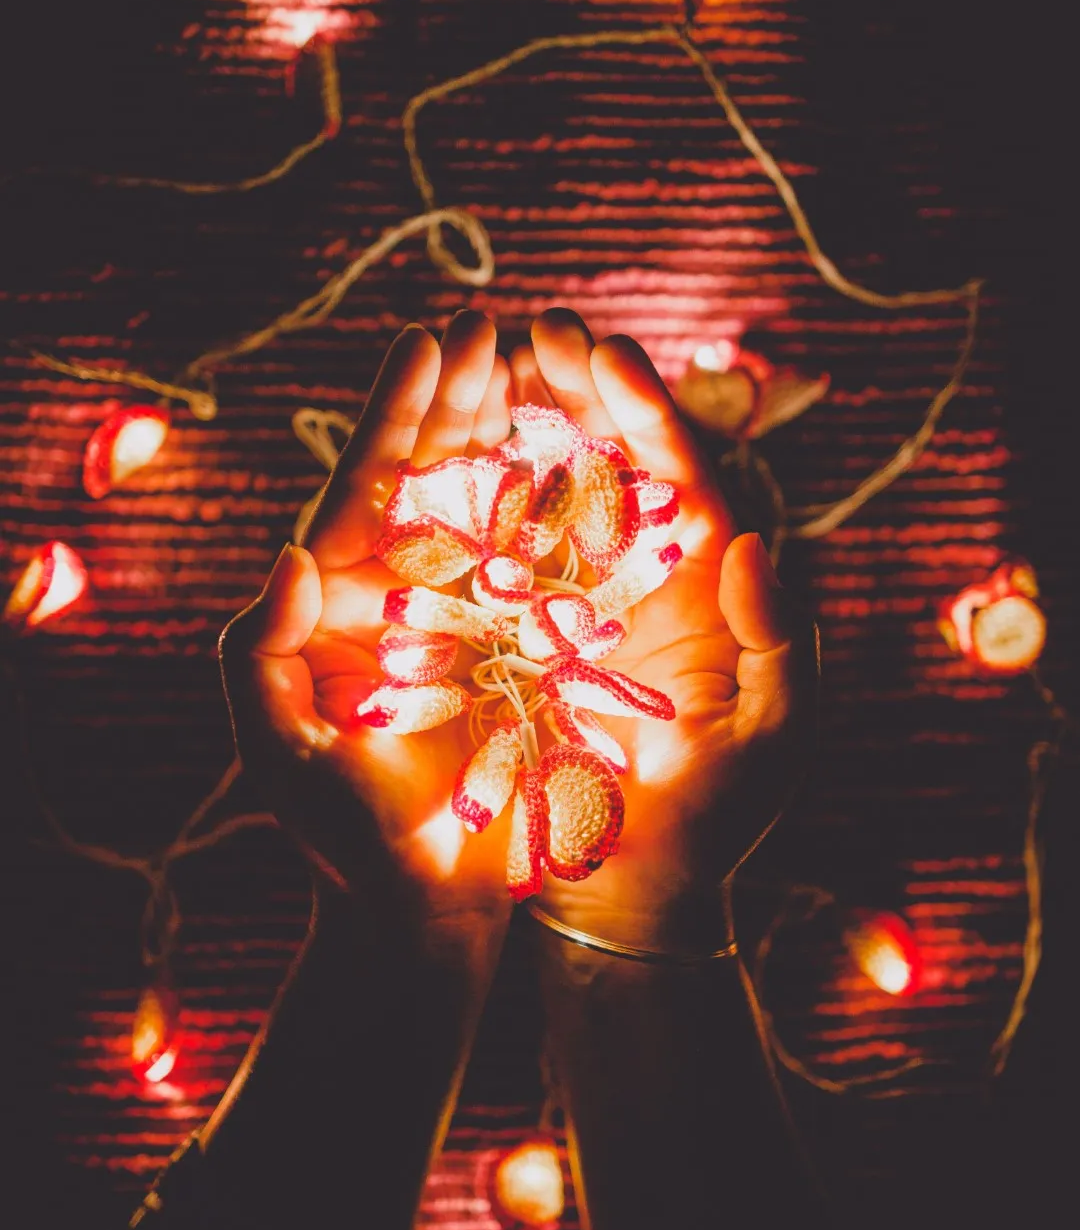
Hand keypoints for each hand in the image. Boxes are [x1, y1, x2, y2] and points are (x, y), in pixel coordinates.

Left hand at [219, 311, 518, 923]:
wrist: (419, 910)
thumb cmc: (338, 838)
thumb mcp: (274, 748)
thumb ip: (259, 653)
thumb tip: (292, 550)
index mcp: (341, 600)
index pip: (368, 481)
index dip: (401, 408)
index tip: (437, 336)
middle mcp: (409, 599)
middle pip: (436, 477)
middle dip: (467, 400)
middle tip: (504, 327)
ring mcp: (474, 624)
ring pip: (502, 513)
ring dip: (527, 441)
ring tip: (556, 371)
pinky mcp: (528, 661)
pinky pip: (555, 577)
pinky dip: (578, 520)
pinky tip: (603, 465)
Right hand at [513, 310, 815, 953]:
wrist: (629, 898)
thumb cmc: (712, 824)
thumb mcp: (774, 735)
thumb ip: (779, 635)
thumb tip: (747, 535)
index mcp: (710, 589)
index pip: (682, 476)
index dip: (644, 410)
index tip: (599, 352)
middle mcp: (644, 586)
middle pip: (613, 466)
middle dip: (578, 395)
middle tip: (532, 332)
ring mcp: (578, 614)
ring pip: (550, 501)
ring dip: (522, 431)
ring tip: (485, 367)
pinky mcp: (521, 648)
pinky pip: (499, 567)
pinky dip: (476, 511)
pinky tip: (443, 460)